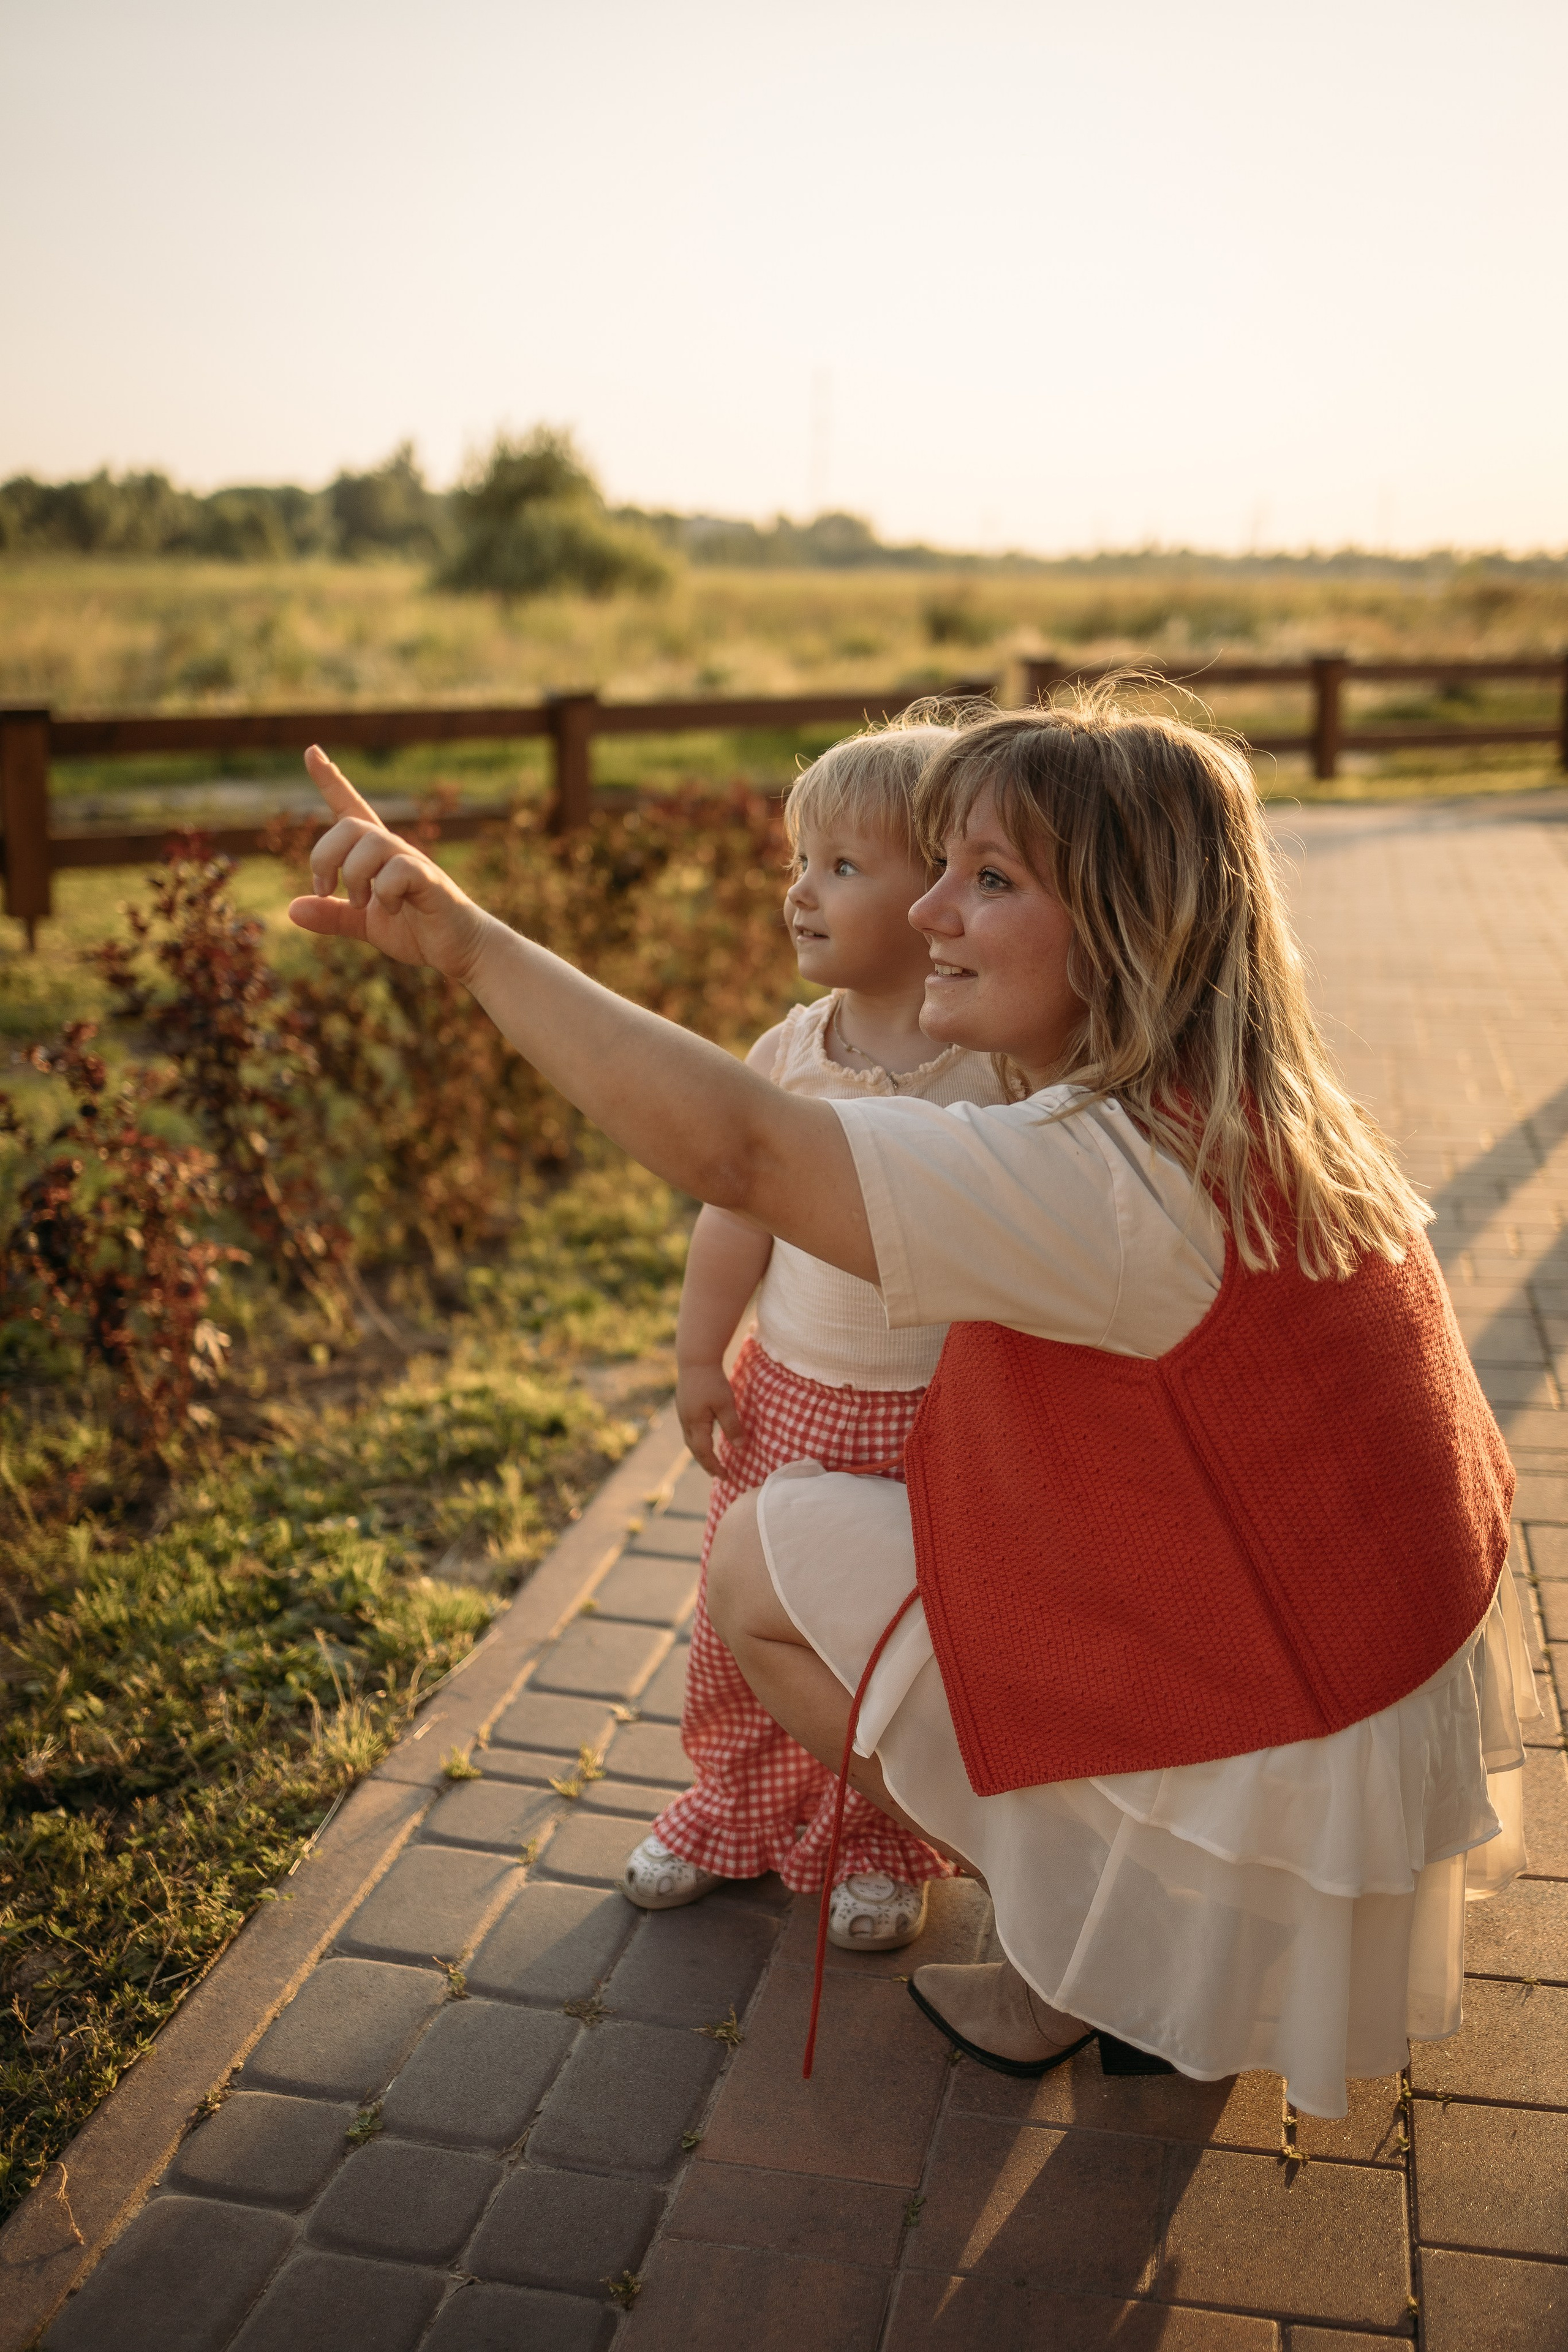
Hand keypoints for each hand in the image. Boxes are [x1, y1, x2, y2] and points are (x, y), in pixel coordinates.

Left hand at [287, 747, 491, 981]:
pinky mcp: (431, 880)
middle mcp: (394, 850)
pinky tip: (394, 909)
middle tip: (325, 890)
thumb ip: (332, 916)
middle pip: (349, 824)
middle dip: (325, 856)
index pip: (351, 808)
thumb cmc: (417, 930)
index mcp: (376, 856)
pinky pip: (399, 870)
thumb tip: (292, 909)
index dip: (331, 781)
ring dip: (355, 875)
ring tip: (360, 902)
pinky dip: (386, 892)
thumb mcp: (365, 925)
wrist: (461, 949)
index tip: (311, 752)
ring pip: (371, 842)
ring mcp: (414, 862)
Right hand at [677, 1362, 743, 1478]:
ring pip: (691, 1440)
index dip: (715, 1467)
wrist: (695, 1359)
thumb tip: (740, 1448)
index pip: (704, 1453)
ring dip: (701, 1453)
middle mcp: (686, 1422)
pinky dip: (698, 1441)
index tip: (726, 1477)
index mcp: (695, 1424)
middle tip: (719, 1474)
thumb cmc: (711, 1381)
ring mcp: (683, 1413)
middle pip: (695, 1450)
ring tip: (712, 1460)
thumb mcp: (726, 1404)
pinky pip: (690, 1430)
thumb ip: (732, 1426)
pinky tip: (705, 1438)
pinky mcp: (684, 1405)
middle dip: (707, 1464)